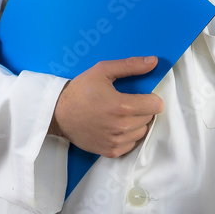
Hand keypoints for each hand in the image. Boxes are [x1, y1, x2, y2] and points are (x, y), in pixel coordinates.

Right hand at [49, 56, 163, 157]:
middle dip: (143, 109)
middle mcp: (122, 127)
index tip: (141, 95)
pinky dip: (129, 136)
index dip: (151, 98)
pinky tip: (117, 126)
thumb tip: (154, 61)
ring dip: (137, 123)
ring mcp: (116, 141)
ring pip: (142, 131)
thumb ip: (130, 65)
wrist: (58, 113)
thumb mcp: (102, 71)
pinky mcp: (110, 152)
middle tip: (128, 103)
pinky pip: (132, 144)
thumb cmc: (80, 90)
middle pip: (149, 118)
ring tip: (121, 114)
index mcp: (122, 106)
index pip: (156, 105)